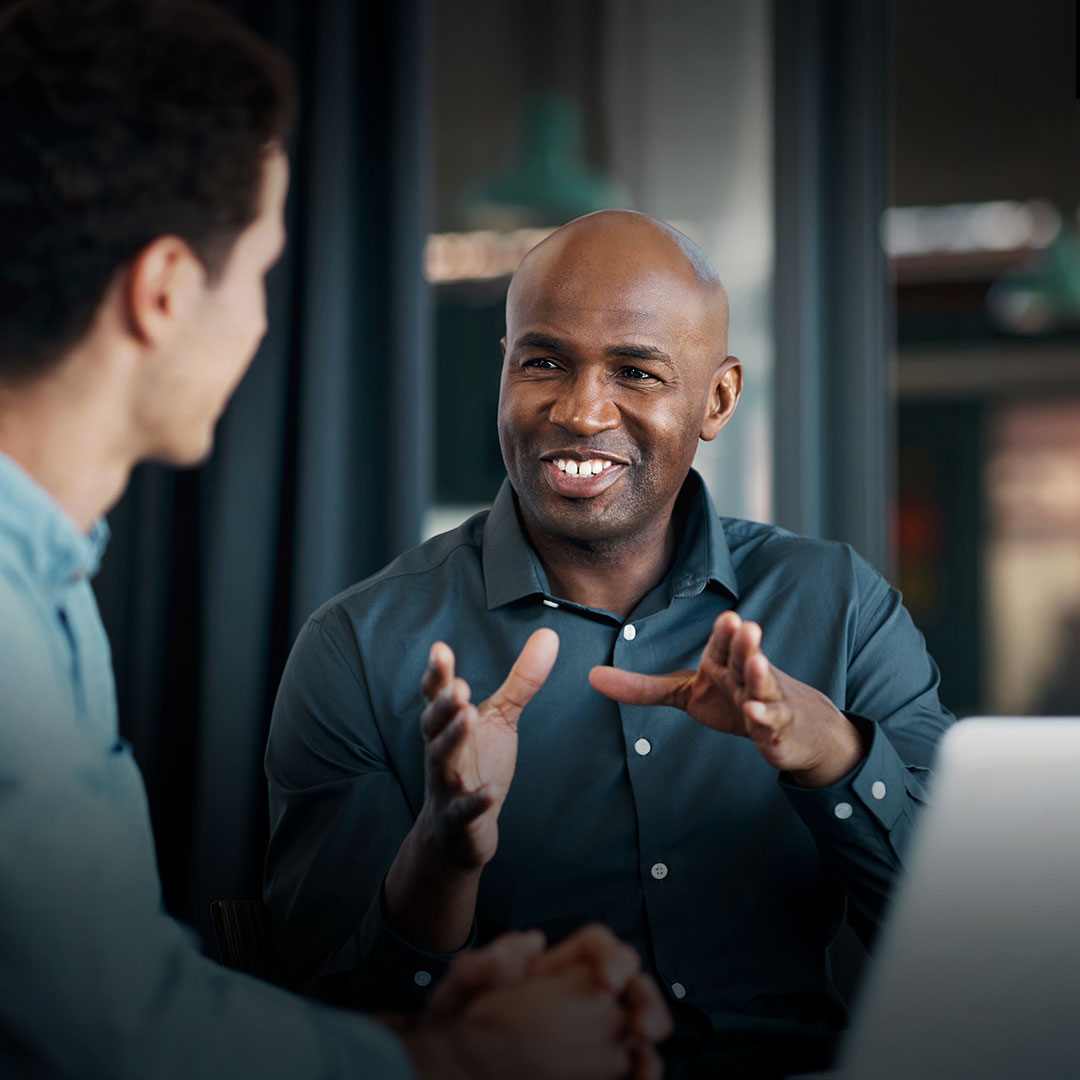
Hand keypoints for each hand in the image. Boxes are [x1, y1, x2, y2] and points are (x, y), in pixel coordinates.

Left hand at [407, 965, 634, 1079]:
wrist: (453, 1068)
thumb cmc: (455, 1025)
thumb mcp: (458, 991)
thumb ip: (481, 965)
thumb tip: (528, 941)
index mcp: (554, 968)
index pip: (596, 947)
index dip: (610, 956)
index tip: (607, 979)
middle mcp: (581, 995)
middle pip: (631, 984)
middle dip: (646, 999)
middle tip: (643, 1024)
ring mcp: (593, 1032)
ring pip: (638, 1024)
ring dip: (651, 1035)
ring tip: (645, 1056)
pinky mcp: (597, 1068)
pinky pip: (631, 1065)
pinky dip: (644, 1071)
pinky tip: (640, 1076)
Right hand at [417, 629, 558, 867]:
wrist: (456, 831)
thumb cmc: (476, 765)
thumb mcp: (500, 719)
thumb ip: (520, 680)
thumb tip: (548, 636)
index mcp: (448, 724)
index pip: (438, 695)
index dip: (438, 674)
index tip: (440, 649)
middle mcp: (441, 751)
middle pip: (434, 725)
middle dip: (444, 705)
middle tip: (458, 686)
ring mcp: (446, 785)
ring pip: (442, 761)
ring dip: (452, 740)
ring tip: (467, 717)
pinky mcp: (457, 818)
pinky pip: (463, 810)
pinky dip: (473, 801)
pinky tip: (488, 794)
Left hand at [589, 611, 863, 785]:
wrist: (796, 726)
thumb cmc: (735, 699)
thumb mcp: (687, 692)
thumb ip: (643, 688)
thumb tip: (591, 677)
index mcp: (724, 663)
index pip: (725, 643)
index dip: (726, 632)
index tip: (727, 617)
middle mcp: (747, 676)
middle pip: (746, 657)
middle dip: (746, 643)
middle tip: (745, 625)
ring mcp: (767, 701)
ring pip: (764, 687)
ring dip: (760, 675)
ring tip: (758, 662)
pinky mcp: (779, 730)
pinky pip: (772, 723)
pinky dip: (766, 719)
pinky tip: (757, 715)